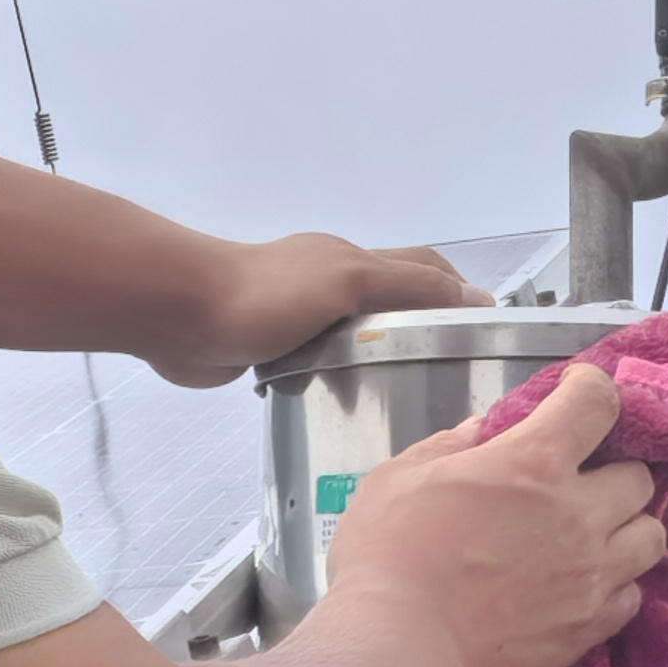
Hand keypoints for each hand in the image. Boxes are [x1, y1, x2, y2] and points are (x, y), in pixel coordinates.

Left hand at [145, 233, 491, 388]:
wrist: (180, 314)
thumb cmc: (266, 296)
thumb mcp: (348, 281)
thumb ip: (408, 286)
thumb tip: (474, 296)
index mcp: (350, 259)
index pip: (421, 268)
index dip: (457, 292)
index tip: (486, 331)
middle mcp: (327, 281)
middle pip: (389, 299)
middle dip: (423, 325)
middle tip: (451, 372)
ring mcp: (296, 315)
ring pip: (352, 333)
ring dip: (378, 356)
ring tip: (408, 397)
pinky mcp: (268, 346)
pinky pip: (315, 361)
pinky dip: (337, 376)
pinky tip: (347, 407)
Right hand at [325, 359, 665, 666]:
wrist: (397, 652)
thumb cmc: (385, 558)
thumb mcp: (398, 478)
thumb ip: (449, 447)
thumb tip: (482, 433)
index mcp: (533, 462)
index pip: (597, 403)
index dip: (592, 388)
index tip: (576, 394)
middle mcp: (578, 514)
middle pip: (638, 477)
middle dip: (612, 471)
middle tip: (579, 482)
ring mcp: (591, 576)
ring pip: (650, 537)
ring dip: (627, 528)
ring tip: (594, 537)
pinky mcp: (588, 629)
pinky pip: (631, 597)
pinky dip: (615, 587)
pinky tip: (583, 587)